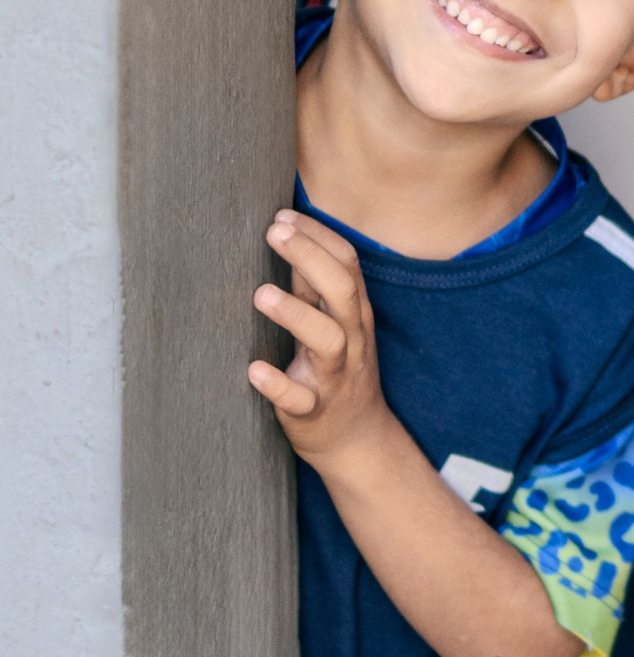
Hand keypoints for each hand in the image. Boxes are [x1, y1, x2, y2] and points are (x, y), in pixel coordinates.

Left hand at [249, 210, 392, 465]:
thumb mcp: (332, 323)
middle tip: (274, 233)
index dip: (319, 237)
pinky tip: (255, 370)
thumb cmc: (337, 371)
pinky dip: (278, 385)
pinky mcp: (314, 411)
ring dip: (296, 315)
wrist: (357, 440)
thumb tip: (289, 235)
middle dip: (311, 258)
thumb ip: (311, 285)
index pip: (348, 265)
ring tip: (261, 294)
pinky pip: (300, 399)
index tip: (284, 216)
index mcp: (354, 315)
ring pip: (327, 341)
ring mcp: (335, 376)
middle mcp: (350, 341)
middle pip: (342, 292)